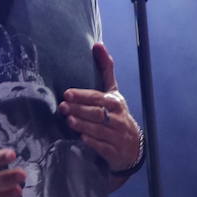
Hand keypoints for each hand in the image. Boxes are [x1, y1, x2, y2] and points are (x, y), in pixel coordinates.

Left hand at [58, 42, 141, 172]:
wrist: (133, 147)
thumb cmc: (117, 114)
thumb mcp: (113, 92)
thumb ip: (106, 70)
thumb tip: (97, 44)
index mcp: (115, 102)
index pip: (97, 97)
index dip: (82, 95)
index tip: (67, 93)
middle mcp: (118, 119)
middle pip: (97, 113)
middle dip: (79, 110)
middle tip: (63, 107)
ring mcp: (117, 136)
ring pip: (99, 130)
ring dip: (83, 125)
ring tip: (69, 120)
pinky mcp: (114, 152)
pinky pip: (103, 147)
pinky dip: (93, 142)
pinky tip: (82, 138)